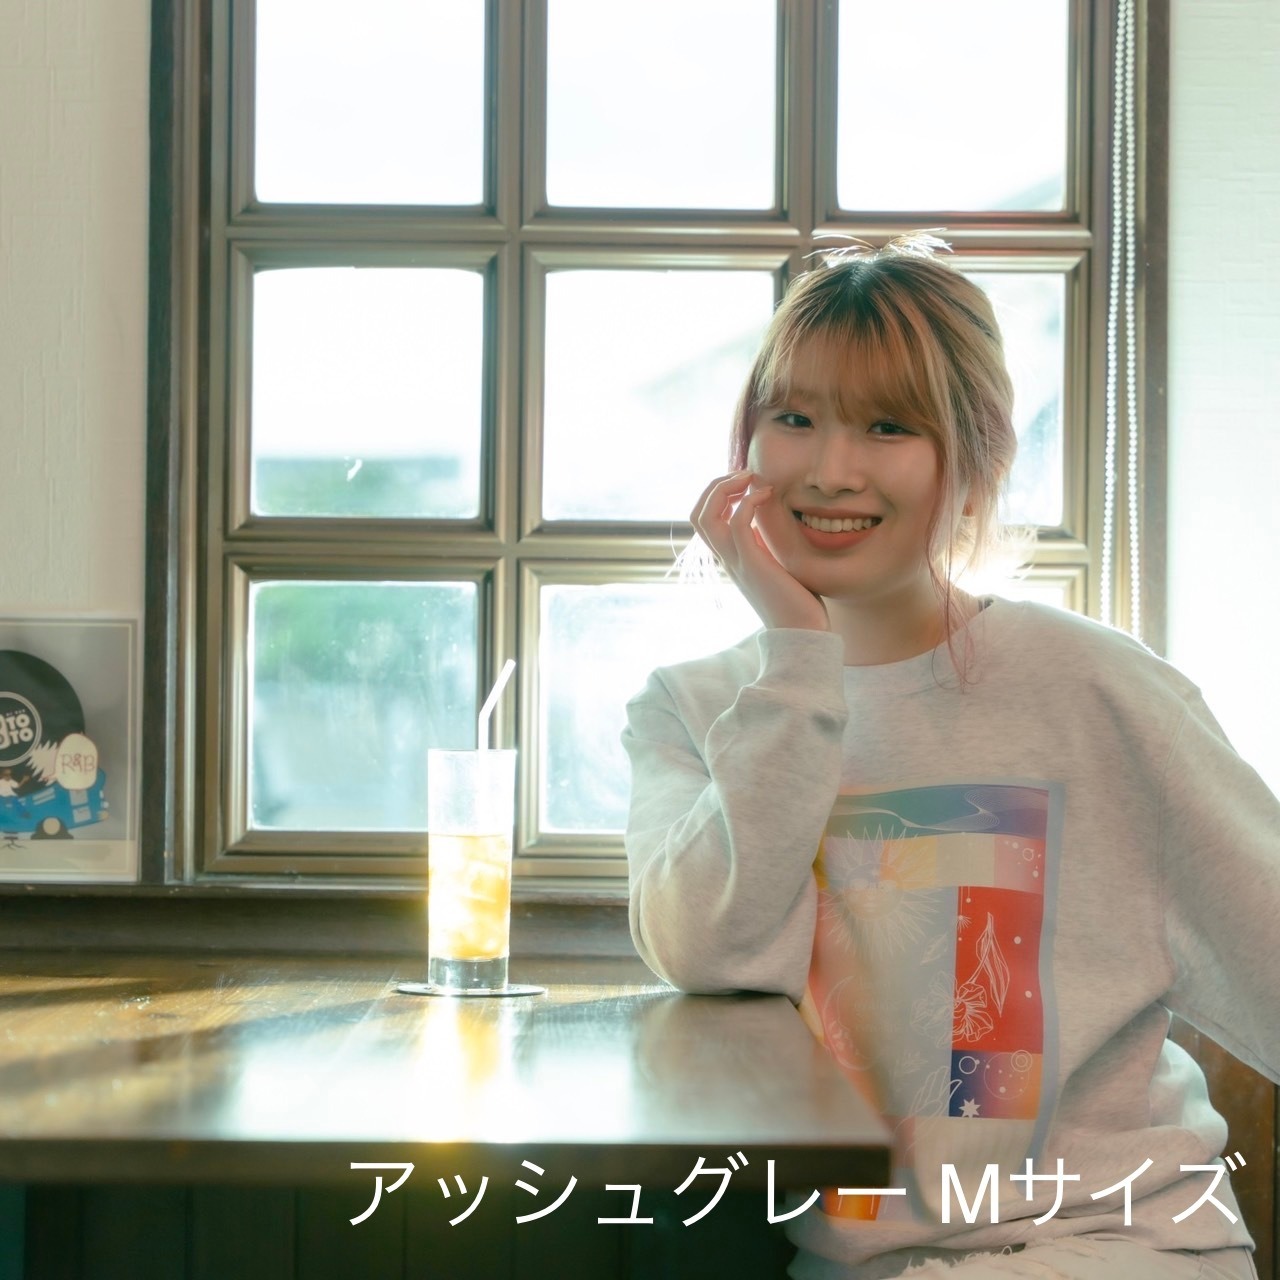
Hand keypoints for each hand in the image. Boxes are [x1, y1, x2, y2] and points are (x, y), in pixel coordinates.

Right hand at [691, 472, 829, 632]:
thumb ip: (765, 542)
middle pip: (697, 514)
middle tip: (745, 475)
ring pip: (707, 517)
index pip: (704, 519)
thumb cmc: (796, 600)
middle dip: (716, 486)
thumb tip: (768, 520)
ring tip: (752, 478)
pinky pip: (737, 523)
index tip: (746, 482)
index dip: (717, 493)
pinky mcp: (752, 564)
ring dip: (725, 488)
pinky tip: (767, 495)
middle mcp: (727, 558)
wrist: (801, 631)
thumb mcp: (776, 562)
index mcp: (730, 557)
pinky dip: (748, 501)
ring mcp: (736, 561)